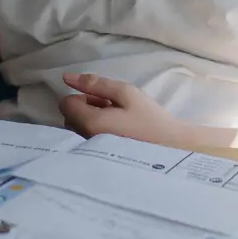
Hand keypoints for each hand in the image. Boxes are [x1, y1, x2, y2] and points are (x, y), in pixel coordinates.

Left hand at [58, 72, 187, 144]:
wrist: (171, 150)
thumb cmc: (150, 119)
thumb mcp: (126, 93)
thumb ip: (95, 84)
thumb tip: (67, 77)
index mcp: (90, 123)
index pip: (65, 104)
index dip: (82, 95)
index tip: (103, 99)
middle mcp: (84, 141)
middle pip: (69, 117)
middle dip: (85, 108)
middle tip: (112, 107)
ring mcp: (90, 153)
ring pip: (77, 130)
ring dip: (90, 120)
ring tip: (116, 120)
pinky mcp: (97, 161)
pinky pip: (85, 141)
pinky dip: (95, 133)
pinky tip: (115, 133)